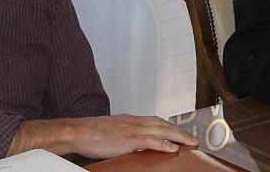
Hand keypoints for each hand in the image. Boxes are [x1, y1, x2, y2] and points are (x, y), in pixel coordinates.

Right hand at [71, 114, 197, 158]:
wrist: (76, 131)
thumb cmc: (89, 134)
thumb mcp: (110, 132)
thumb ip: (122, 135)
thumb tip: (129, 145)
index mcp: (130, 120)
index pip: (155, 121)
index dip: (169, 126)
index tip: (179, 132)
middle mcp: (134, 121)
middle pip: (163, 124)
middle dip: (180, 131)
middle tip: (193, 139)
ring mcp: (131, 129)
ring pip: (161, 130)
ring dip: (178, 136)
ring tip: (191, 143)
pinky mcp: (127, 139)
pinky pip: (149, 140)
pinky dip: (163, 143)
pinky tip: (173, 148)